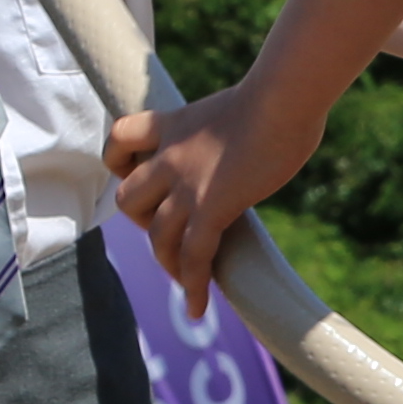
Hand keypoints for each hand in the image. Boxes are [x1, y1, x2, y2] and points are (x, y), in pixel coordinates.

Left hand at [108, 72, 330, 297]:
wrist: (283, 98)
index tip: (141, 175)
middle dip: (143, 221)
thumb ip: (230, 127)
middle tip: (173, 229)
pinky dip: (192, 287)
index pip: (119, 140)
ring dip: (169, 261)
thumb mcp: (236, 106)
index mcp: (172, 124)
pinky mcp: (211, 207)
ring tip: (186, 278)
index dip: (121, 163)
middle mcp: (169, 156)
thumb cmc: (280, 94)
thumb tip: (262, 133)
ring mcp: (186, 185)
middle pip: (128, 200)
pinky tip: (197, 308)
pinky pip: (193, 257)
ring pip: (157, 235)